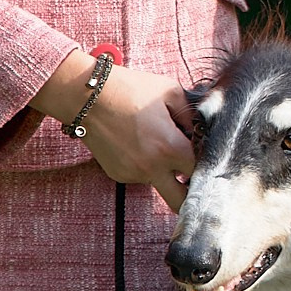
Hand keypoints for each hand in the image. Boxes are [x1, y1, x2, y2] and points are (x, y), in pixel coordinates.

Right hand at [34, 52, 199, 210]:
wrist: (86, 96)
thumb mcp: (170, 92)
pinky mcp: (118, 174)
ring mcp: (132, 174)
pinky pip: (141, 176)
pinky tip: (137, 143)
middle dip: (190, 193)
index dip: (205, 162)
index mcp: (170, 148)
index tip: (202, 154)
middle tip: (191, 176)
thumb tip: (201, 132)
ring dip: (165, 172)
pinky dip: (145, 165)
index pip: (200, 170)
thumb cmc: (130, 89)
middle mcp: (151, 168)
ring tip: (154, 142)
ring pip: (160, 184)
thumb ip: (192, 115)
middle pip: (180, 201)